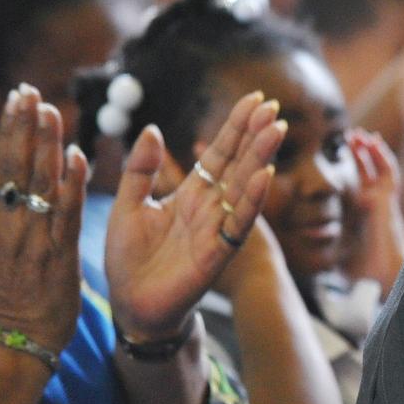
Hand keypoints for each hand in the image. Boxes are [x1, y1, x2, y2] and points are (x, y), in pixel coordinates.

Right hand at [0, 86, 89, 356]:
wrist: (18, 338)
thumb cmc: (5, 296)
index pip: (2, 164)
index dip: (10, 130)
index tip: (18, 99)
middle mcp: (11, 223)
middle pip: (18, 166)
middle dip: (25, 127)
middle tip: (32, 91)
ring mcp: (34, 236)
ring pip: (40, 182)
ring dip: (46, 144)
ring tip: (51, 110)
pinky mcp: (58, 252)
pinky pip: (65, 212)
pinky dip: (70, 183)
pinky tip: (76, 156)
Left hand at [106, 92, 284, 340]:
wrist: (131, 305)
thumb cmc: (130, 259)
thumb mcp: (127, 205)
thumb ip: (140, 169)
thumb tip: (150, 128)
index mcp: (190, 194)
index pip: (219, 154)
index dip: (236, 127)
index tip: (255, 99)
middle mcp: (210, 208)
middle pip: (237, 164)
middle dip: (255, 135)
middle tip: (273, 107)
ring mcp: (216, 230)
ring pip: (242, 187)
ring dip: (260, 158)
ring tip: (275, 130)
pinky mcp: (215, 254)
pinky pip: (236, 224)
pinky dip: (250, 201)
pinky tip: (261, 177)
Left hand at [343, 129, 403, 287]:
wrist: (387, 277)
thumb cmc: (368, 274)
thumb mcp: (341, 261)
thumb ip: (329, 257)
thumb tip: (308, 269)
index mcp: (368, 215)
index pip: (363, 185)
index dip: (358, 168)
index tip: (347, 154)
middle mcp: (377, 205)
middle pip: (371, 173)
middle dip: (362, 155)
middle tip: (352, 137)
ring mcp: (384, 202)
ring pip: (381, 169)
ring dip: (371, 151)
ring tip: (360, 135)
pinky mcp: (387, 200)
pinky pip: (388, 173)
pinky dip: (382, 157)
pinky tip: (372, 143)